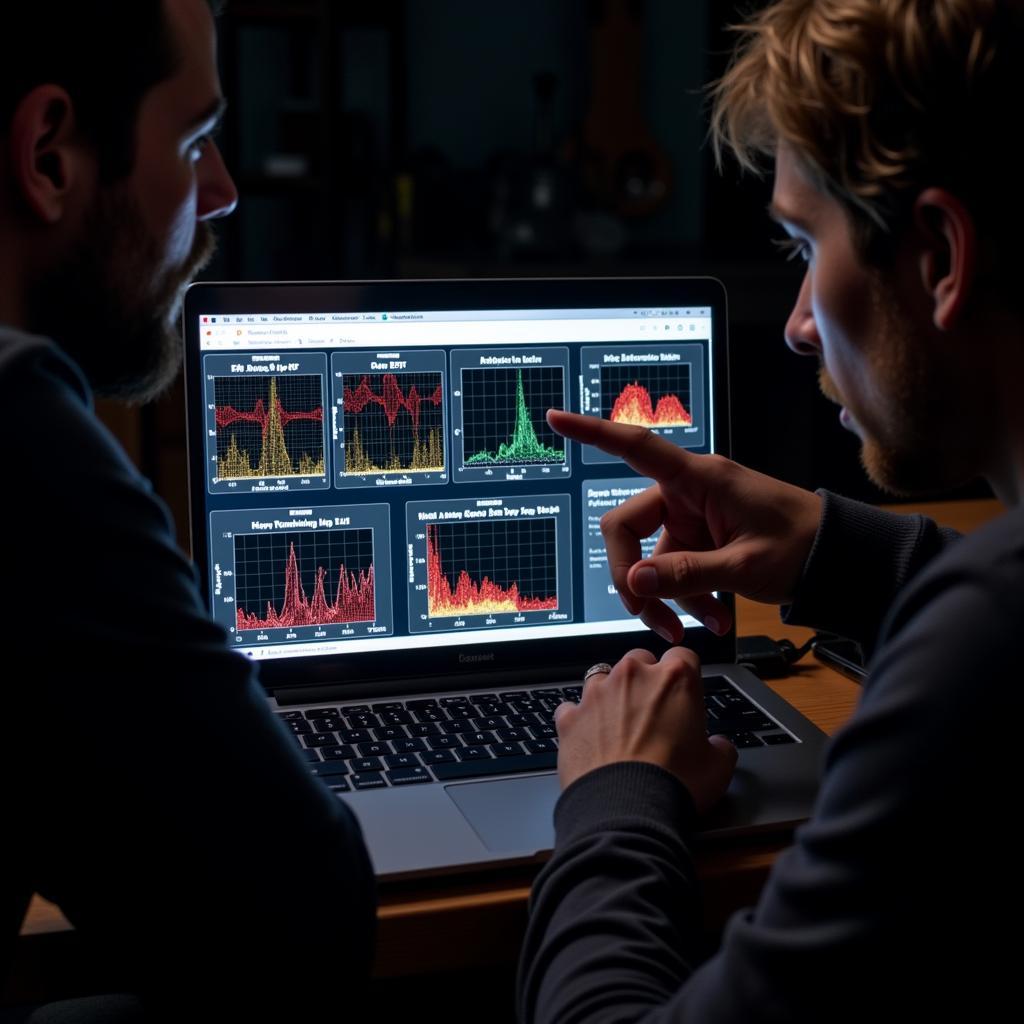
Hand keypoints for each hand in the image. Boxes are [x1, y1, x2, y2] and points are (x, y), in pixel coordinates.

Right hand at [548, 410, 822, 642]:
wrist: (838, 559)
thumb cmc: (803, 546)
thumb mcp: (744, 566)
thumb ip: (687, 573)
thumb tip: (636, 582)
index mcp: (699, 479)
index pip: (636, 447)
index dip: (592, 433)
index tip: (556, 418)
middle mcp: (688, 494)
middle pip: (627, 528)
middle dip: (633, 577)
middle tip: (649, 614)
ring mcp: (692, 519)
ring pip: (649, 560)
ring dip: (666, 598)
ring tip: (696, 628)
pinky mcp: (700, 541)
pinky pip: (674, 571)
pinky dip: (687, 598)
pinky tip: (713, 618)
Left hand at [555, 648, 736, 812]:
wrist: (626, 811)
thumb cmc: (674, 785)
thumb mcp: (719, 767)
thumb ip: (721, 746)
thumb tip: (719, 746)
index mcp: (675, 679)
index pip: (684, 656)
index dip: (686, 675)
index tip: (685, 692)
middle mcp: (633, 676)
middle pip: (640, 660)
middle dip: (646, 680)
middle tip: (654, 713)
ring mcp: (597, 693)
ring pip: (603, 677)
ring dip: (612, 694)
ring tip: (620, 725)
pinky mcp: (569, 717)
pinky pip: (572, 708)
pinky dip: (580, 720)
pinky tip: (590, 739)